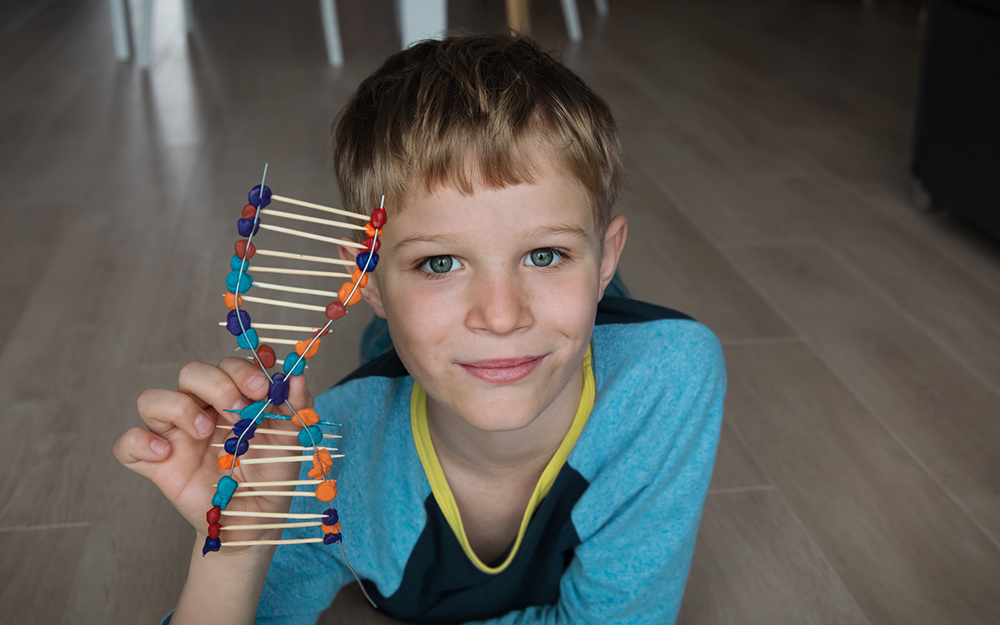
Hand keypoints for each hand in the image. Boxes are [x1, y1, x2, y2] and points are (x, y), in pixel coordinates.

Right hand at [113, 358, 314, 542]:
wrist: (257, 517)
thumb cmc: (271, 472)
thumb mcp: (291, 438)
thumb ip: (296, 405)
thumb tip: (299, 374)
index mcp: (232, 396)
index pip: (226, 366)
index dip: (241, 370)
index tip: (262, 387)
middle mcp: (200, 408)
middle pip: (190, 373)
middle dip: (216, 383)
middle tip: (239, 409)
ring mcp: (175, 434)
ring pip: (151, 399)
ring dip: (178, 407)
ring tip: (205, 432)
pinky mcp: (156, 463)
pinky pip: (126, 443)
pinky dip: (140, 443)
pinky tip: (166, 453)